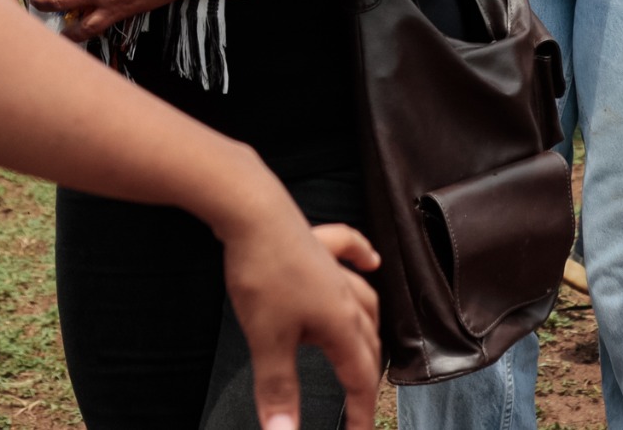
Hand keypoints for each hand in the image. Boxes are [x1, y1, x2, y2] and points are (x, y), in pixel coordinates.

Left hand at [217, 206, 382, 429]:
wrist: (252, 212)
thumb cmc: (263, 272)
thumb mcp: (267, 341)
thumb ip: (279, 390)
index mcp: (341, 324)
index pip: (360, 377)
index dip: (362, 411)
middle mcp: (347, 296)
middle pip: (368, 342)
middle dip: (367, 375)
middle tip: (359, 401)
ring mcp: (334, 267)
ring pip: (365, 301)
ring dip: (367, 327)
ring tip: (363, 344)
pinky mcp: (318, 243)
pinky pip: (350, 252)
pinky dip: (361, 258)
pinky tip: (369, 260)